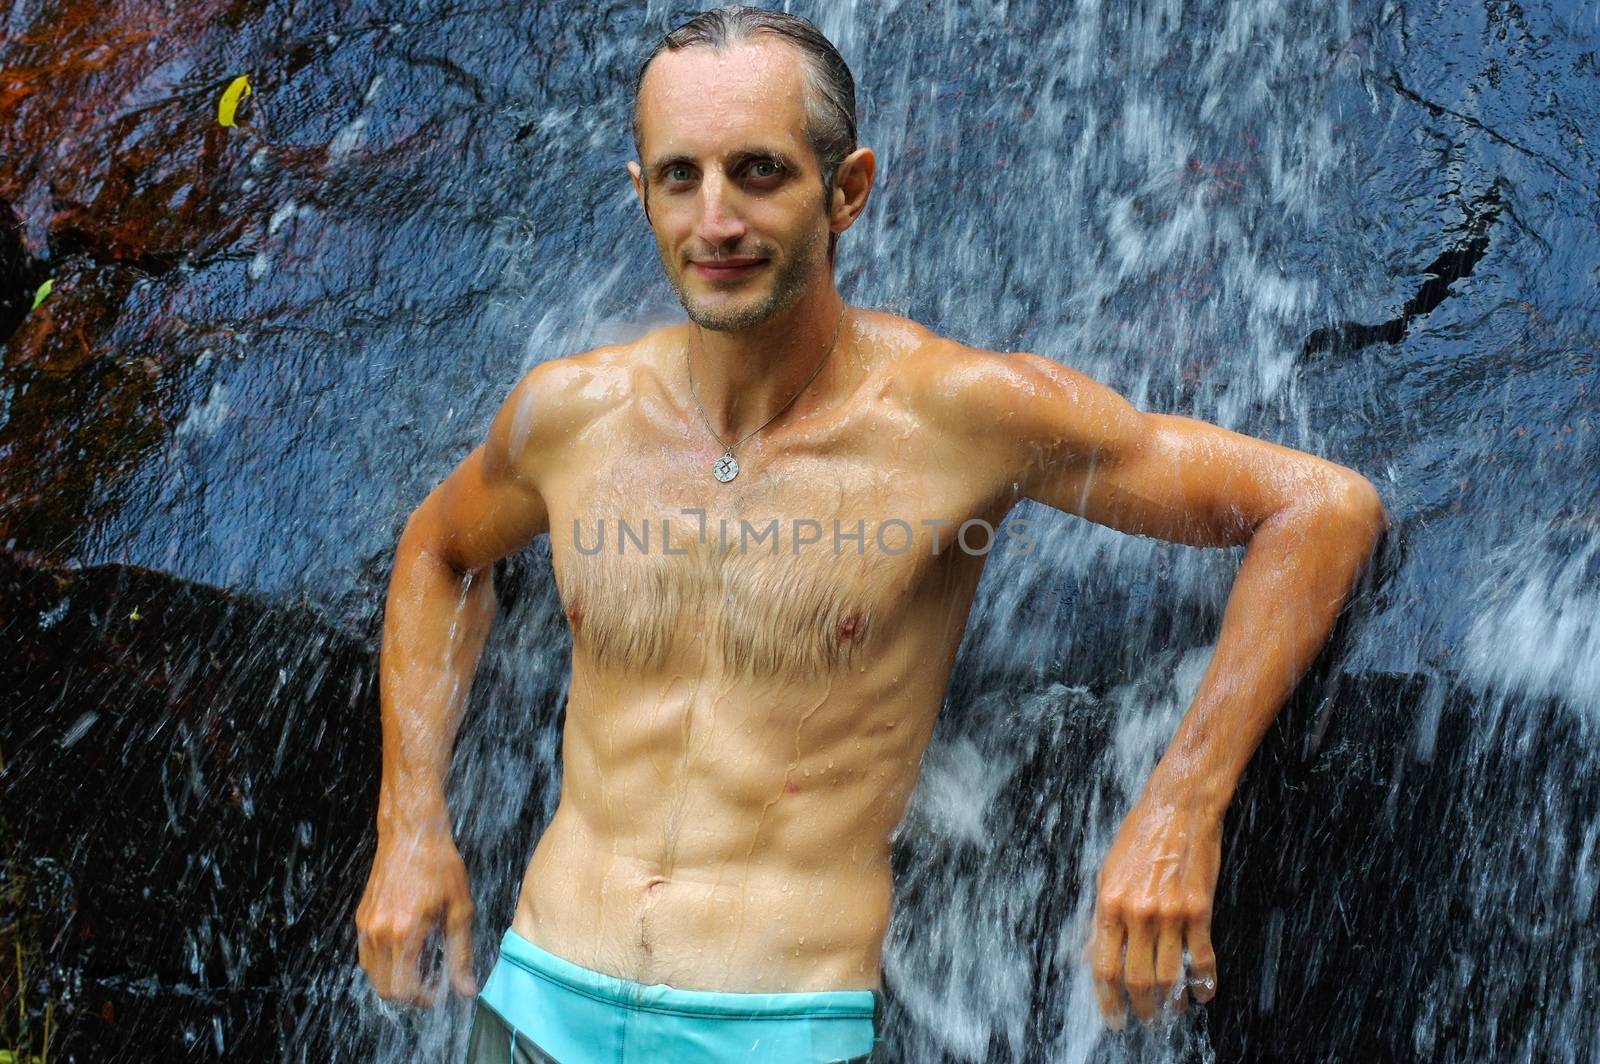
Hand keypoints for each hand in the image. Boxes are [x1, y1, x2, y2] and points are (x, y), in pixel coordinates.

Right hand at [356, 827, 477, 1005]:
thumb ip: (461, 954)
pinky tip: (406, 948)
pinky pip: (367, 955)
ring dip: (395, 979)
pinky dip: (384, 962)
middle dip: (409, 993)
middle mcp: (379, 933)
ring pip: (373, 975)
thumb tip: (466, 989)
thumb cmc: (440, 867)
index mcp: (405, 933)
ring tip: (421, 963)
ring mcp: (366, 926)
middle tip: (431, 981)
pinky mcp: (361, 918)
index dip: (423, 998)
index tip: (439, 990)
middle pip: (384, 989)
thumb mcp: (460, 910)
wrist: (412, 834)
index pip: (403, 989)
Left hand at [1087, 795, 1221, 1027]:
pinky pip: (1202, 957)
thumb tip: (1091, 952)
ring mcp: (1171, 913)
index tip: (1114, 1018)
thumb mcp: (1106, 872)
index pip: (1103, 966)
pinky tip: (1202, 994)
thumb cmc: (1138, 836)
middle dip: (1141, 1008)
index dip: (1108, 1000)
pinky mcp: (1200, 909)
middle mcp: (1138, 913)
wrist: (1178, 808)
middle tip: (1146, 1021)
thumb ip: (1101, 915)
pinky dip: (1203, 982)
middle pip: (1136, 979)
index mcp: (1110, 904)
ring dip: (1171, 1001)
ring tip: (1171, 1011)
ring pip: (1169, 975)